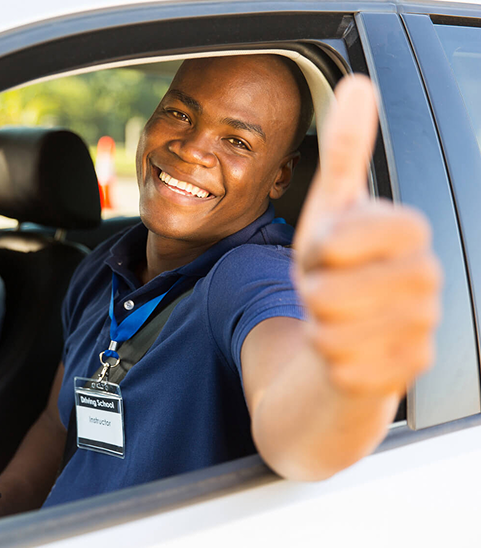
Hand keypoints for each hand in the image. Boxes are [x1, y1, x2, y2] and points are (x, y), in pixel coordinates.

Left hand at [292, 74, 441, 396]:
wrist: (343, 331)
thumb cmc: (336, 267)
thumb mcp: (331, 208)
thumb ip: (346, 151)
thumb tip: (359, 84)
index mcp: (409, 232)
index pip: (364, 235)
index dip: (332, 246)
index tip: (328, 250)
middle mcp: (427, 277)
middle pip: (334, 295)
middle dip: (312, 294)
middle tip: (326, 290)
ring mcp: (423, 326)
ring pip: (334, 336)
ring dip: (318, 328)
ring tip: (336, 318)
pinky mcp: (410, 370)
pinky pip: (343, 370)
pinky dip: (330, 362)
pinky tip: (348, 352)